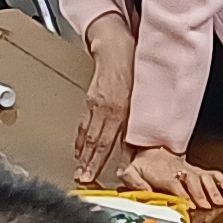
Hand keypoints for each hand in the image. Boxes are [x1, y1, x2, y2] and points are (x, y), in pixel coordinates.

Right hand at [74, 20, 138, 181]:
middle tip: (82, 179)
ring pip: (86, 133)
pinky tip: (80, 147)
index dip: (97, 161)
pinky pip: (84, 123)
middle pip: (93, 141)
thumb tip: (144, 144)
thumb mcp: (143, 94)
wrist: (114, 43)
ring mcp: (93, 103)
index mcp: (117, 108)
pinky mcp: (90, 99)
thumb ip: (142, 120)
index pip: (105, 142)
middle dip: (87, 162)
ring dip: (83, 153)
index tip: (92, 176)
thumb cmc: (132, 64)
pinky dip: (81, 137)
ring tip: (79, 169)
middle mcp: (102, 107)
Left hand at [124, 145, 222, 209]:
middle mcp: (179, 171)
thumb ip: (133, 181)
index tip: (189, 204)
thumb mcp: (130, 171)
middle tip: (207, 206)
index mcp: (163, 173)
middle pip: (193, 181)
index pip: (175, 183)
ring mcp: (190, 170)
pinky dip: (222, 182)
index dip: (182, 194)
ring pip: (204, 177)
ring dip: (213, 190)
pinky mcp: (197, 171)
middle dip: (200, 194)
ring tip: (220, 202)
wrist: (149, 152)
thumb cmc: (141, 166)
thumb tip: (142, 191)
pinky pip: (212, 174)